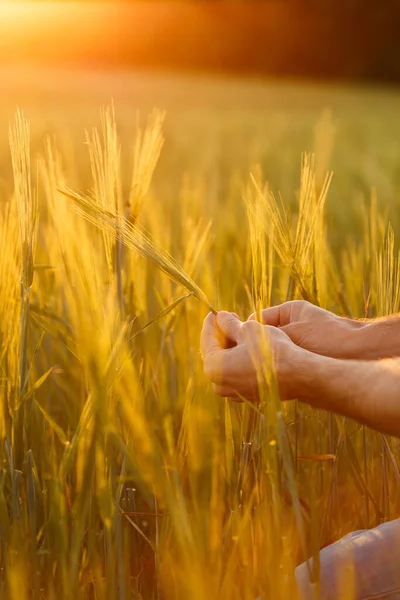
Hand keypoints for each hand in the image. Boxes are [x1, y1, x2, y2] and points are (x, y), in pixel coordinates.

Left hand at [200, 311, 306, 401]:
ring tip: (241, 330)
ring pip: (226, 364)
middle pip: (215, 353)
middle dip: (221, 334)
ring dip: (231, 346)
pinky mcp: (247, 394)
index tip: (215, 312)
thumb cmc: (271, 351)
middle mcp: (219, 384)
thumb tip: (220, 317)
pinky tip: (248, 346)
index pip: (207, 339)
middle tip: (229, 319)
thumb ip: (229, 323)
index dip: (211, 323)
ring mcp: (233, 392)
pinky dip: (239, 359)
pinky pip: (237, 373)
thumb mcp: (248, 329)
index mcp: (214, 367)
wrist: (297, 375)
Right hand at [249, 301, 363, 359]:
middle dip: (254, 348)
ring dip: (264, 361)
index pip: (257, 320)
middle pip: (262, 337)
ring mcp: (296, 343)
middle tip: (244, 360)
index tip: (239, 345)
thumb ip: (268, 333)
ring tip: (257, 369)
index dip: (246, 332)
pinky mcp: (301, 359)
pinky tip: (269, 376)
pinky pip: (280, 363)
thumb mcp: (294, 332)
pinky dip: (274, 369)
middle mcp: (292, 326)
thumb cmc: (328, 338)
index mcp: (289, 311)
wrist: (360, 354)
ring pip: (270, 352)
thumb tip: (245, 335)